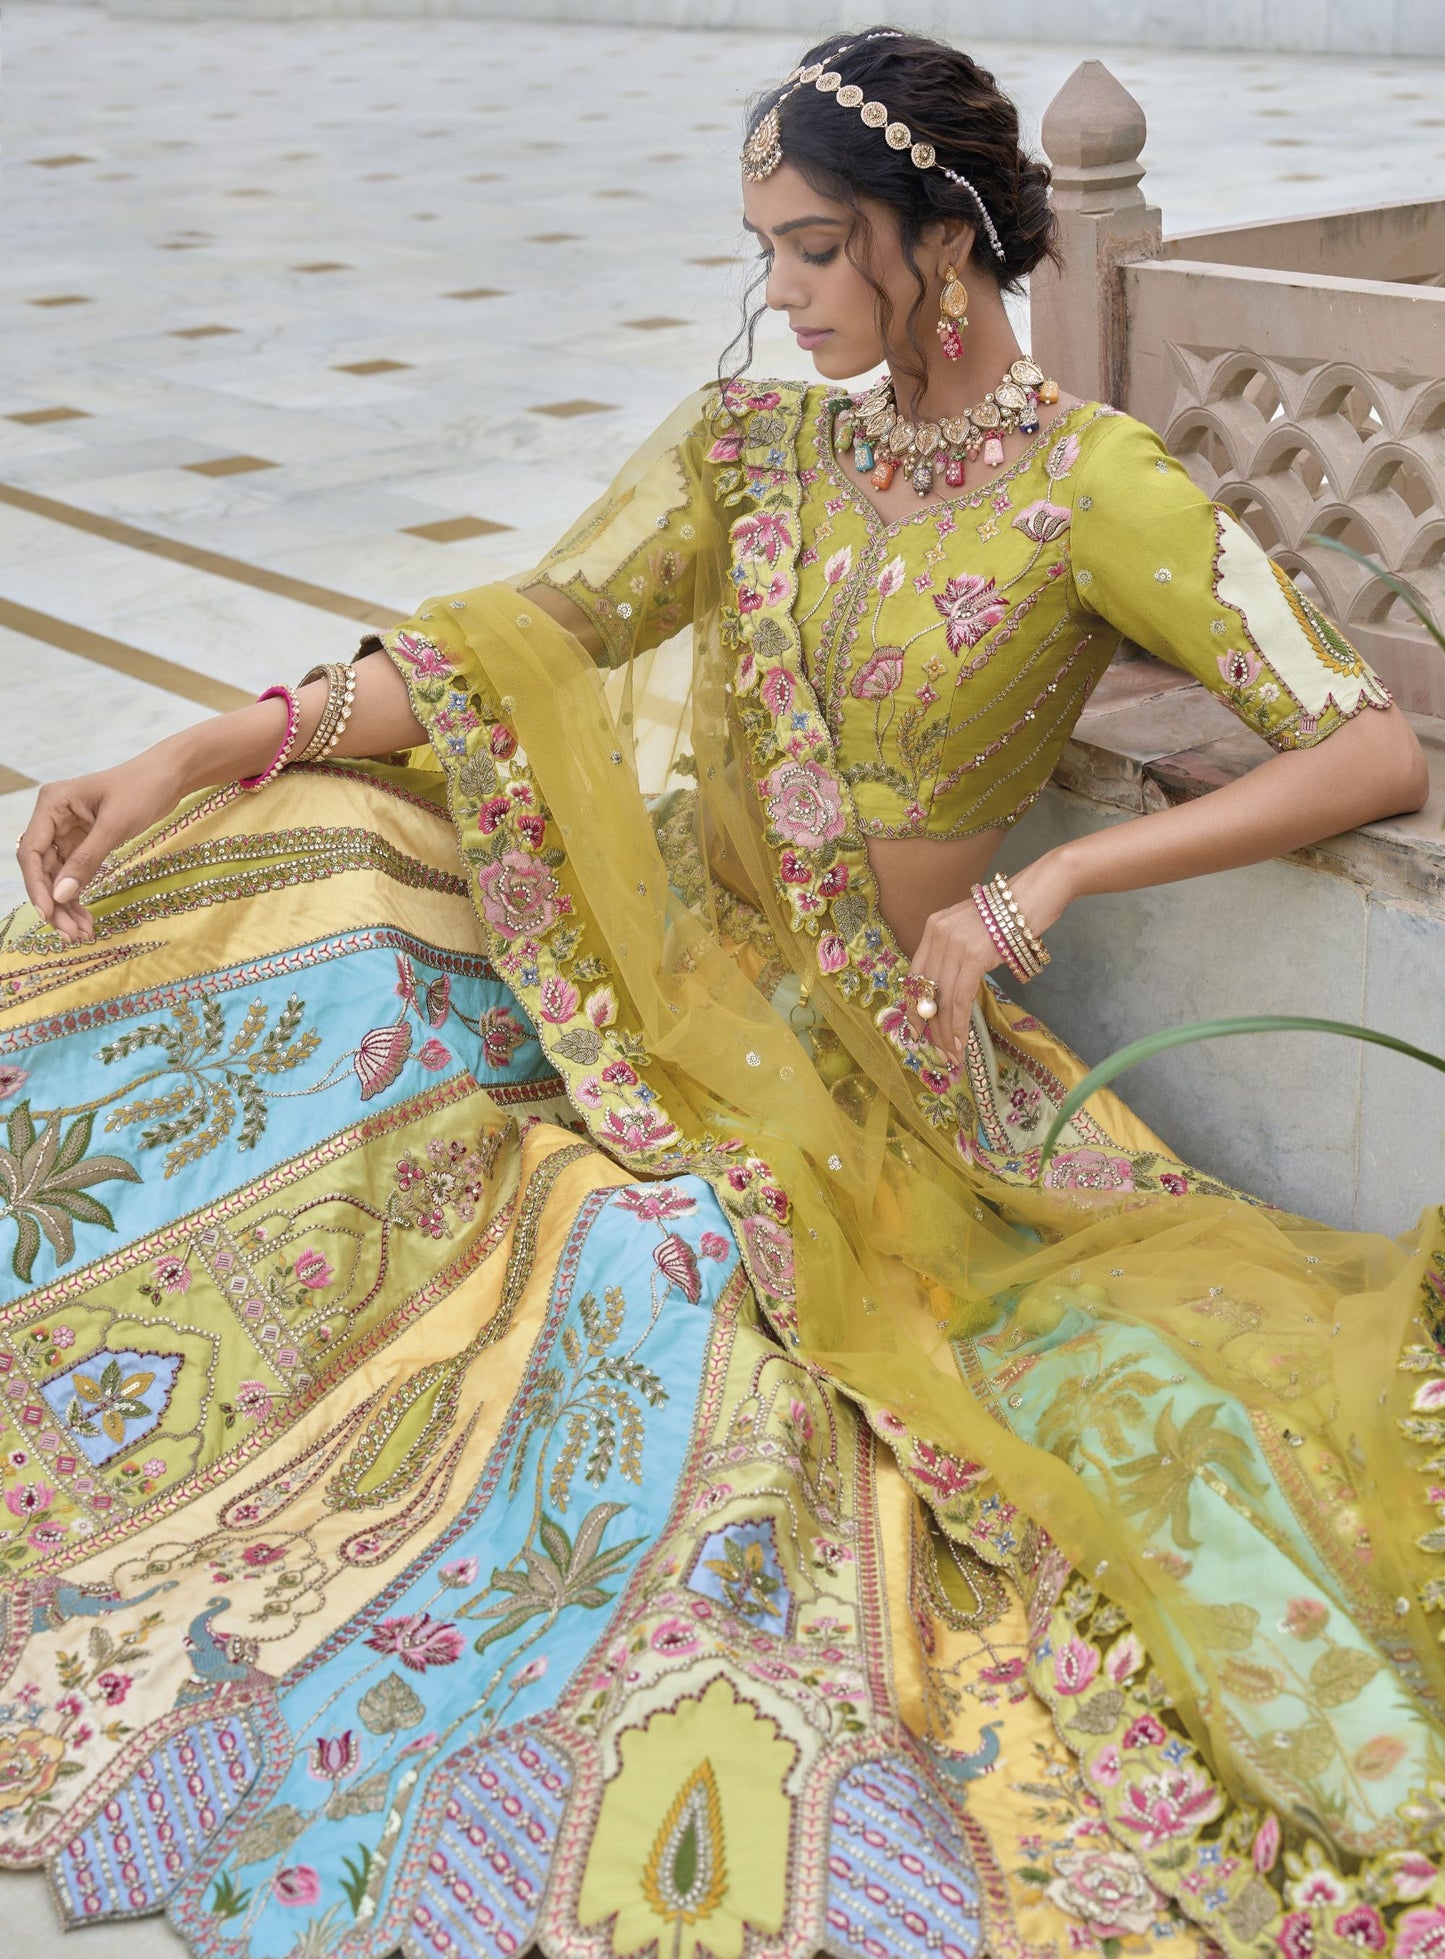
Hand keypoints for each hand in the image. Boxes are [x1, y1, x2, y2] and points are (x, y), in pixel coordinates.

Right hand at [17, 756, 187, 941]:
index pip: (32, 852)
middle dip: (54, 903)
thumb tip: (60, 895)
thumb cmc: (143, 788)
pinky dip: (79, 897)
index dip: (37, 886)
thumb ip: (87, 860)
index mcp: (52, 804)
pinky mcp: (84, 842)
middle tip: (70, 934)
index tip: (48, 914)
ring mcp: (67, 831)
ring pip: (57, 877)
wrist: (170, 776)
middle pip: (42, 869)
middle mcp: (53, 818)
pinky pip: (74, 874)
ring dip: (66, 906)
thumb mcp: (115, 825)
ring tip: (81, 933)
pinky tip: (86, 919)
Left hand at [905, 857, 1071, 1060]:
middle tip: (935, 1050)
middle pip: (925, 989)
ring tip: (951, 1054)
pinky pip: (960, 999)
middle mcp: (938, 933)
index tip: (918, 1029)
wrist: (1037, 892)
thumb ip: (958, 952)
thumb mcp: (975, 928)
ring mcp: (954, 944)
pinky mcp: (974, 956)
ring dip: (945, 1032)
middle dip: (929, 1026)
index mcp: (934, 926)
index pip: (916, 973)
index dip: (915, 1005)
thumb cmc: (1013, 913)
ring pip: (941, 1000)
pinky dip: (958, 1025)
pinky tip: (960, 1042)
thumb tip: (951, 989)